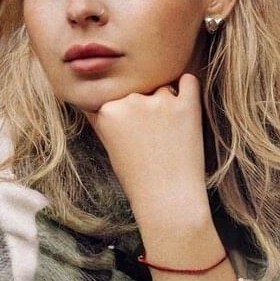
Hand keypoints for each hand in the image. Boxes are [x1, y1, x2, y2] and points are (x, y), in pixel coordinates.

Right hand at [84, 73, 210, 235]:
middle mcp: (130, 101)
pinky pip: (188, 81)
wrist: (168, 199)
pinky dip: (188, 88)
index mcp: (107, 110)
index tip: (132, 132)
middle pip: (139, 90)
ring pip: (162, 88)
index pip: (115, 94)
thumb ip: (101, 116)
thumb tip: (90, 95)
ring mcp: (159, 102)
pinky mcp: (187, 106)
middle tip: (153, 138)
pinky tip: (185, 105)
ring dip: (166, 102)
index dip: (126, 112)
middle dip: (145, 106)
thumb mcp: (109, 145)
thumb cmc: (138, 177)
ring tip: (169, 135)